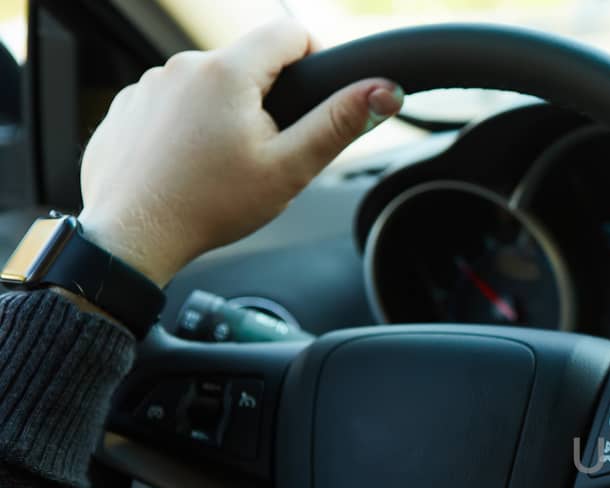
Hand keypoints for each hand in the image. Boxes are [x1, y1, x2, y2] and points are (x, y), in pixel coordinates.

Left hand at [78, 19, 401, 285]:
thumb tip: (384, 90)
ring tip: (220, 164)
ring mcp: (149, 84)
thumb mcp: (290, 168)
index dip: (313, 58)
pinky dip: (187, 127)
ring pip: (209, 84)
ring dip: (224, 112)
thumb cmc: (209, 206)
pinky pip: (172, 103)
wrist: (132, 235)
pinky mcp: (129, 106)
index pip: (290, 32)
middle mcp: (183, 66)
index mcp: (228, 72)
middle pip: (247, 63)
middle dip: (265, 99)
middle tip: (263, 152)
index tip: (311, 100)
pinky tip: (188, 165)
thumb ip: (340, 123)